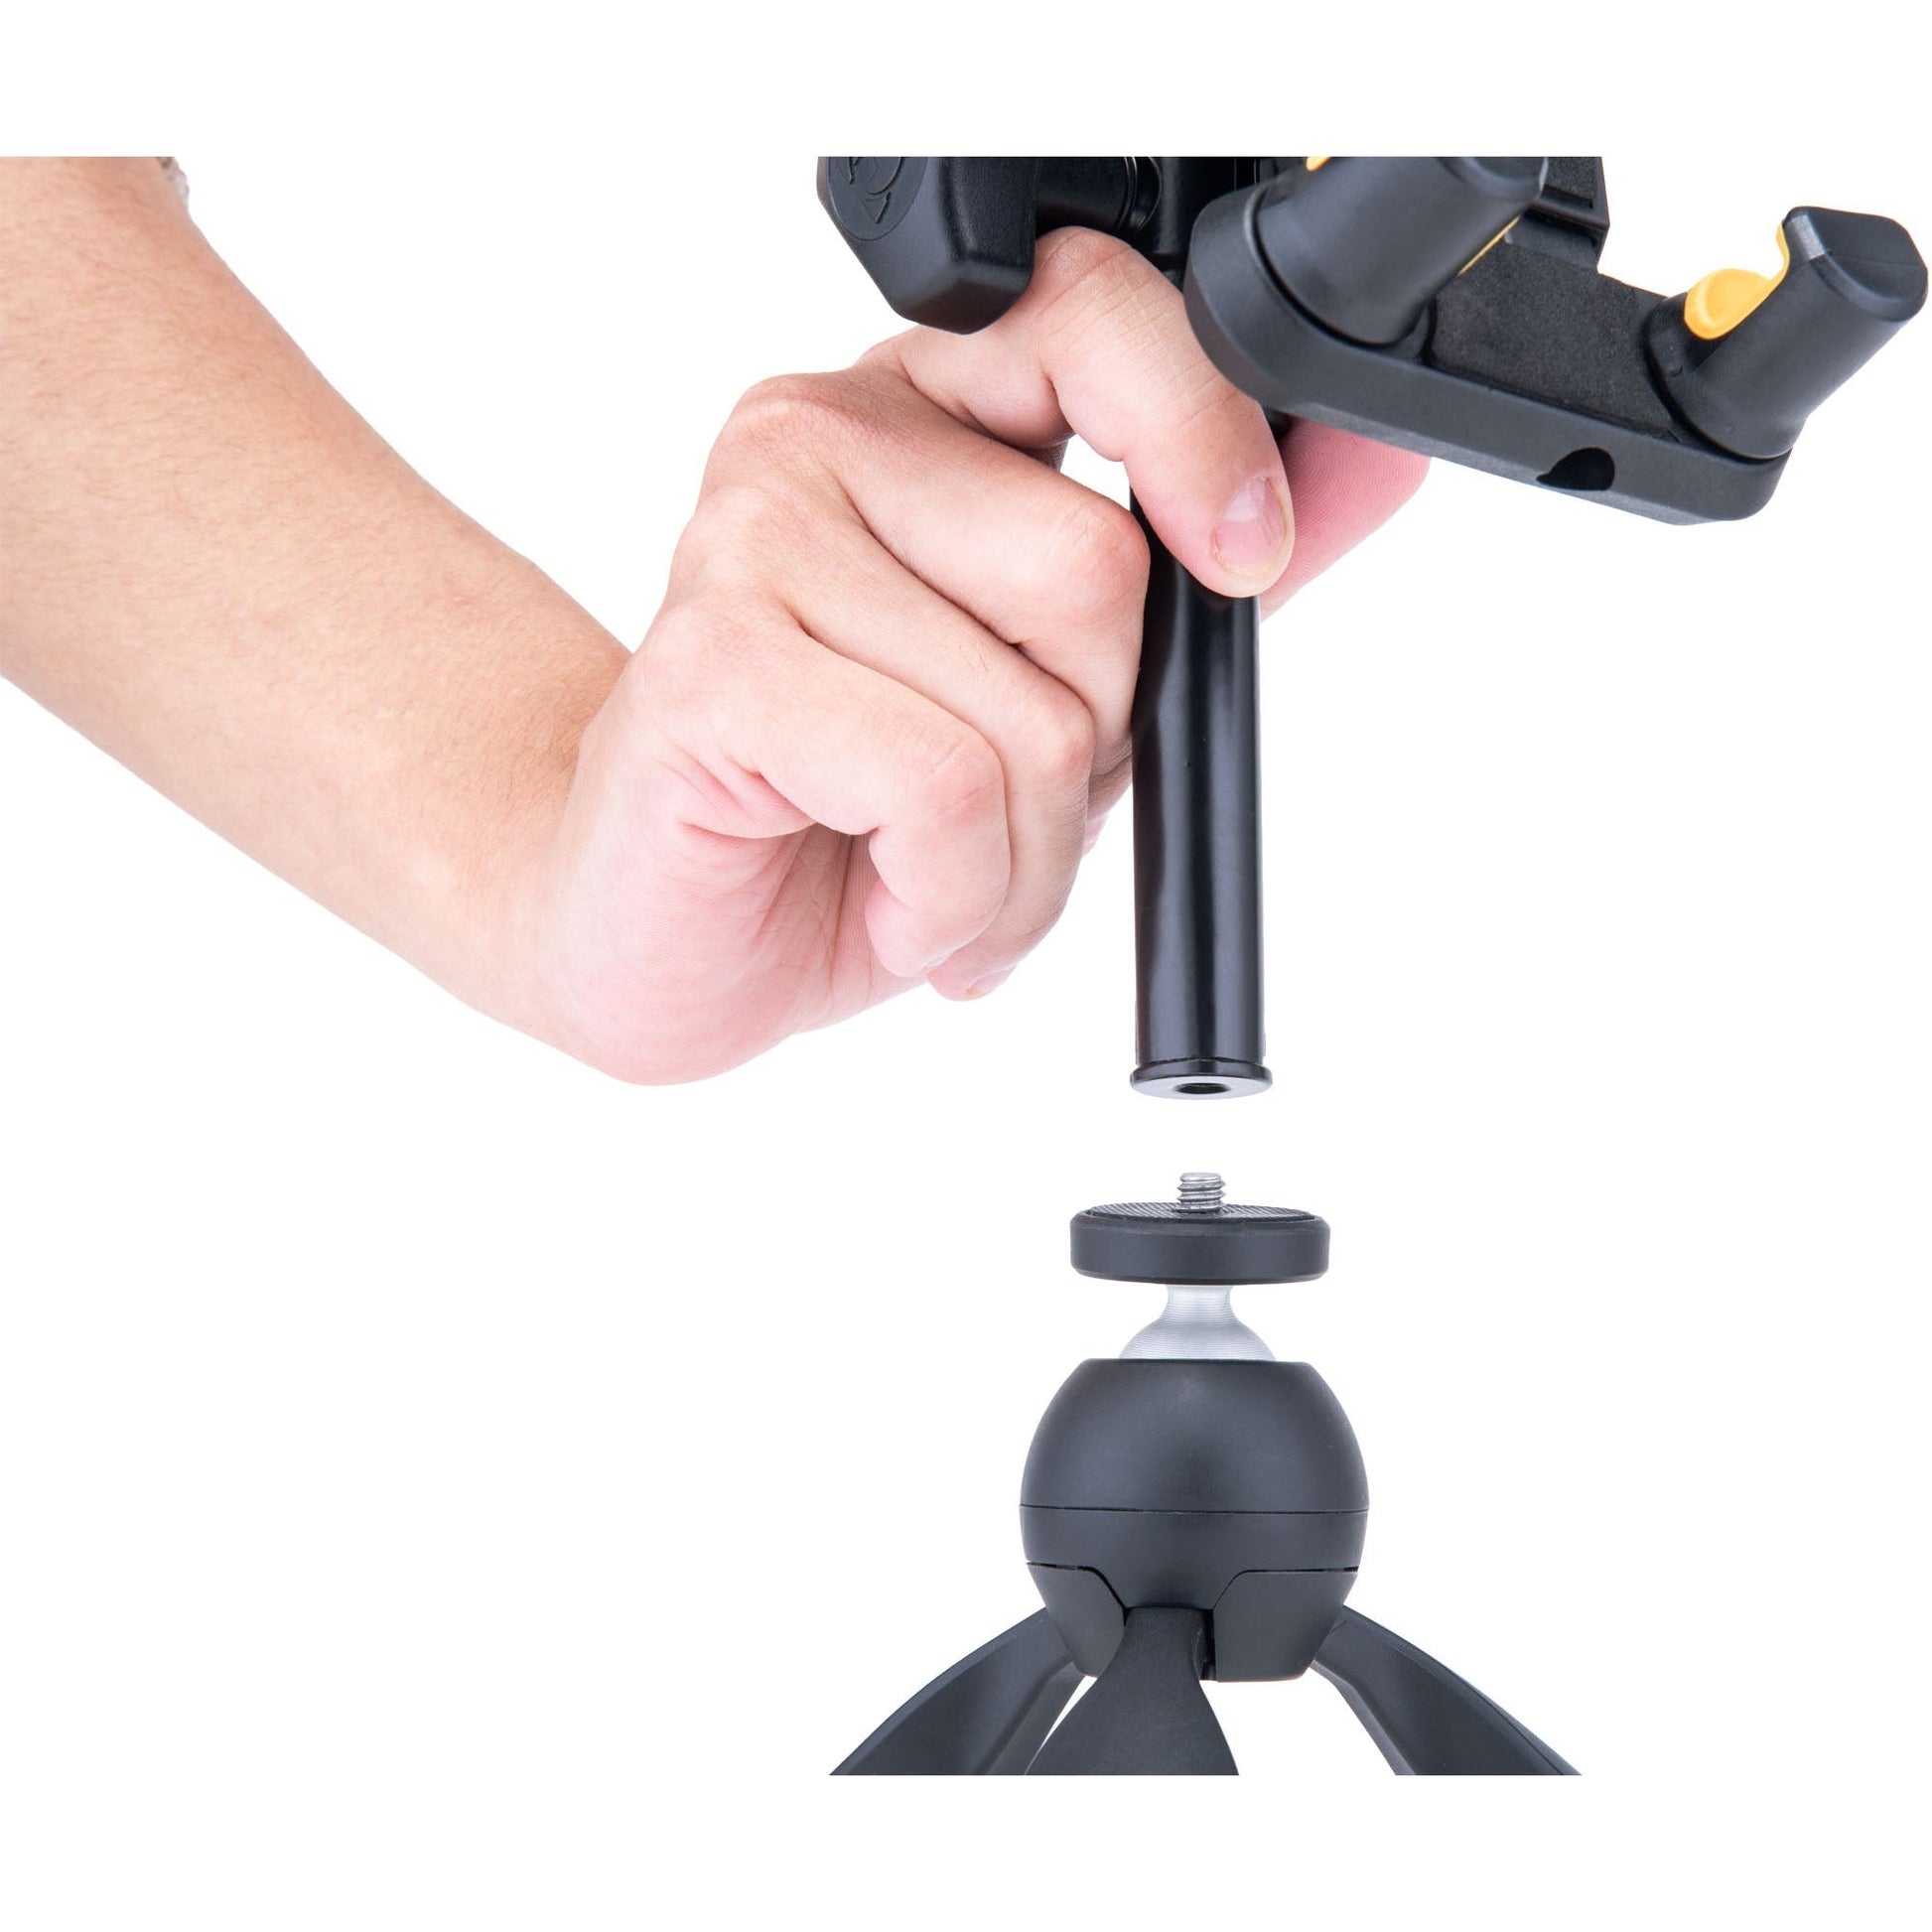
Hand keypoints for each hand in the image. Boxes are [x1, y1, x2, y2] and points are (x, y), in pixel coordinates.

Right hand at [517, 231, 1425, 1081]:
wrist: (665, 929)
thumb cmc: (851, 812)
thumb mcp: (1060, 689)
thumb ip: (1195, 572)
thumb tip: (1367, 469)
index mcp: (920, 417)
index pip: (1095, 316)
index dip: (1200, 436)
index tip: (1244, 560)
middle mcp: (822, 439)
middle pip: (1097, 572)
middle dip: (1084, 755)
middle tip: (987, 812)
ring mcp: (751, 536)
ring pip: (1033, 715)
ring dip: (1016, 864)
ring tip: (926, 878)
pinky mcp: (713, 660)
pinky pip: (942, 788)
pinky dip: (948, 897)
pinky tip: (883, 904)